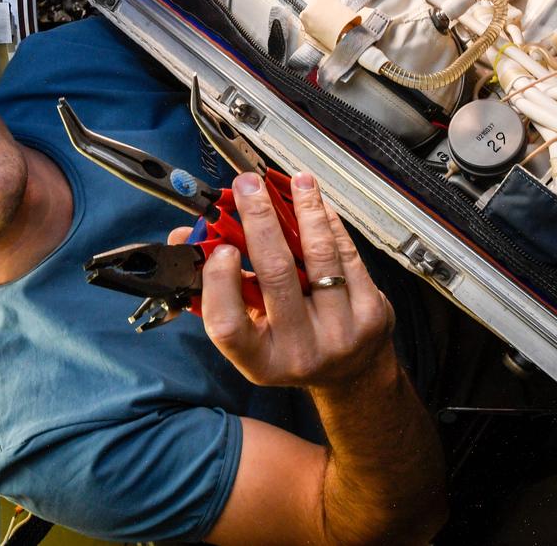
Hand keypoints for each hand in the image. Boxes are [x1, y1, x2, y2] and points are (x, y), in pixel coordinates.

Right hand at [194, 171, 395, 391]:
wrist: (352, 374)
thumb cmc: (289, 344)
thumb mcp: (249, 329)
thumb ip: (215, 286)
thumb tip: (184, 235)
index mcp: (260, 360)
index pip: (227, 324)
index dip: (219, 283)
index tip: (221, 248)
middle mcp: (300, 351)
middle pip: (277, 276)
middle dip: (259, 220)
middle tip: (249, 186)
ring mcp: (341, 332)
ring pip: (319, 255)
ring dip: (305, 209)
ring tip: (296, 182)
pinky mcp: (372, 312)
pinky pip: (347, 255)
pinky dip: (329, 224)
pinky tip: (319, 205)